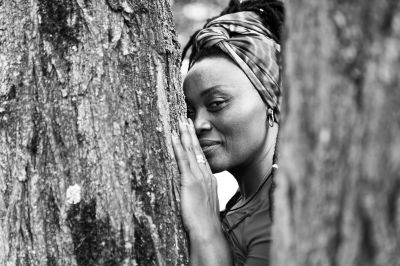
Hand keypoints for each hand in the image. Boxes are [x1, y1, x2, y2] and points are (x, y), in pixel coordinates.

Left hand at [171, 116, 219, 233]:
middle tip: (186, 120)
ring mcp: (199, 178)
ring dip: (185, 135)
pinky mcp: (190, 182)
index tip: (192, 133)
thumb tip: (193, 193)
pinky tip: (174, 137)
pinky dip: (179, 148)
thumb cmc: (205, 224)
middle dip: (191, 134)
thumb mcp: (203, 206)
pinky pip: (183, 161)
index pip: (201, 157)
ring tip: (180, 122)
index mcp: (209, 181)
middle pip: (198, 150)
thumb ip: (199, 196)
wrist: (208, 232)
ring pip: (191, 152)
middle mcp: (206, 176)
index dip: (196, 144)